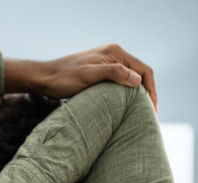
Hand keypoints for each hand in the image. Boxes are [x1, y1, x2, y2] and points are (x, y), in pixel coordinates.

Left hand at [5, 43, 157, 111]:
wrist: (45, 78)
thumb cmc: (65, 78)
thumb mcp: (90, 76)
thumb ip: (114, 74)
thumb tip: (138, 81)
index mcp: (115, 52)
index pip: (144, 70)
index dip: (151, 90)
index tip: (152, 110)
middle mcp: (114, 55)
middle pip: (140, 75)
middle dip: (147, 93)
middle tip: (150, 115)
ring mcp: (107, 63)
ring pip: (130, 79)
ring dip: (137, 95)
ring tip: (141, 114)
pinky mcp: (100, 72)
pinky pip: (120, 82)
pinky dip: (126, 94)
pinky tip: (126, 107)